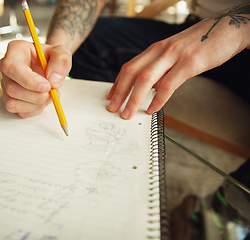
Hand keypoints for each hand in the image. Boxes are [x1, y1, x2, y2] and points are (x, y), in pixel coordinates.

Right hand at [0, 40, 71, 117]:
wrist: (49, 65)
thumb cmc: (50, 57)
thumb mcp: (62, 52)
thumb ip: (61, 61)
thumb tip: (53, 80)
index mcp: (15, 50)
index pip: (10, 66)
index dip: (28, 79)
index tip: (47, 86)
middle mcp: (6, 68)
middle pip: (11, 88)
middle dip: (36, 96)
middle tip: (53, 91)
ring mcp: (6, 85)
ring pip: (13, 103)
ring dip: (36, 104)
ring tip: (49, 95)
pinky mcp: (11, 99)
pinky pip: (19, 111)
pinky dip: (34, 109)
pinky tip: (42, 100)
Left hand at [107, 15, 249, 118]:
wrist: (228, 28)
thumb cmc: (200, 44)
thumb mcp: (174, 53)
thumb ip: (160, 69)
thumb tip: (148, 88)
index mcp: (155, 49)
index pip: (129, 67)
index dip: (117, 84)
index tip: (110, 97)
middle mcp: (161, 51)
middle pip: (132, 72)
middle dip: (119, 93)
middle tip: (112, 108)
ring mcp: (174, 56)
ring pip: (146, 79)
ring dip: (133, 99)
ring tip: (127, 113)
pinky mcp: (190, 63)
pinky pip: (168, 84)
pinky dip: (158, 99)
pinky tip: (152, 109)